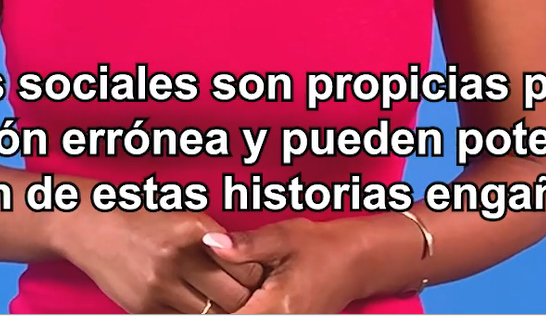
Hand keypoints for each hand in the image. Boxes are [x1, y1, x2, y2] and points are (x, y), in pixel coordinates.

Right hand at [56, 207, 265, 313]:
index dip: (255, 275)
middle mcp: (177, 259)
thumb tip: (247, 262)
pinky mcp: (145, 307)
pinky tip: (197, 304)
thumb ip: (214, 238)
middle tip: (245, 294)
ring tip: (221, 300)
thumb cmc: (143, 214)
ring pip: (211, 315)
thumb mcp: (183, 214)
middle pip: (233, 298)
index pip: (244, 267)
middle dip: (244, 298)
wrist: (93, 225)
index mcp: (193, 229)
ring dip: (220, 309)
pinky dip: (195, 314)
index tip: (255, 275)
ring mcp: (160, 287)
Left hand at [202, 218, 362, 313]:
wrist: (354, 261)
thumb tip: (210, 244)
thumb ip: (246, 245)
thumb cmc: (321, 247)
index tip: (191, 293)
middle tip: (200, 286)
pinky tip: (238, 291)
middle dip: (216, 304)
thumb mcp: (283, 237)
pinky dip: (240, 306)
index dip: (208, 306)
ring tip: (222, 286)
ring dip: (228, 306)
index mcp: (276, 309)